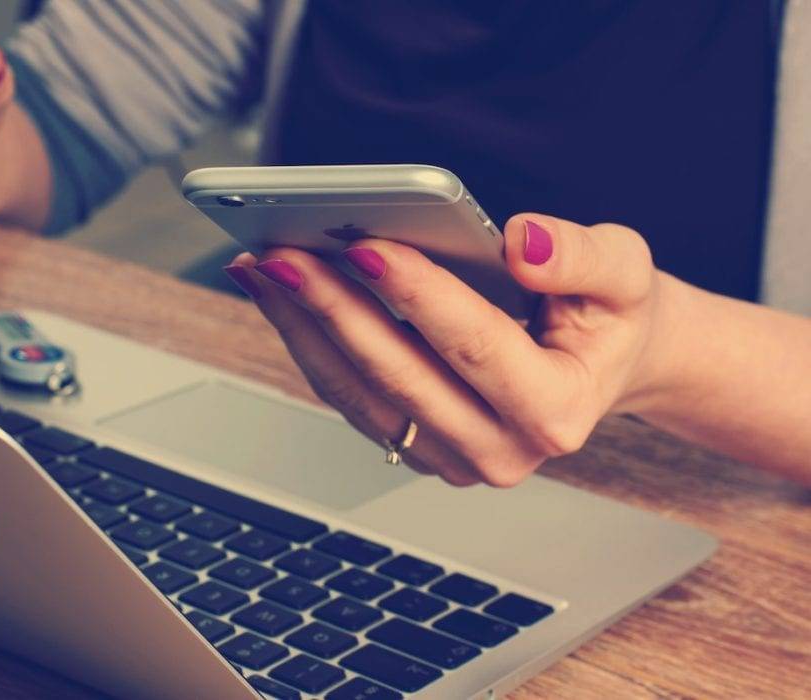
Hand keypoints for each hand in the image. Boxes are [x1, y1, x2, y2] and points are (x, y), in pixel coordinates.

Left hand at [224, 214, 667, 486]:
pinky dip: (310, 343)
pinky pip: (349, 397)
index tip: (366, 246)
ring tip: (264, 267)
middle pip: (400, 376)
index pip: (475, 347)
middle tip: (283, 254)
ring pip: (359, 393)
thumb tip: (521, 243)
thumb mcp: (624, 273)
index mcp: (557, 411)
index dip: (418, 295)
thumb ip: (583, 257)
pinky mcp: (416, 445)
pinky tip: (281, 295)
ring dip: (304, 328)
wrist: (599, 364)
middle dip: (335, 309)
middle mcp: (500, 451)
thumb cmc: (609, 317)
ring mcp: (451, 457)